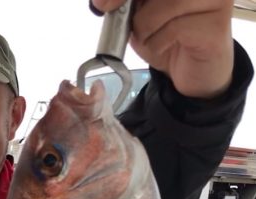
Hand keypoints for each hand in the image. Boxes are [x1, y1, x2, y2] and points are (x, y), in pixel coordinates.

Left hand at [91, 0, 233, 98]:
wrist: (192, 71)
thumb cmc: (167, 37)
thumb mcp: (139, 15)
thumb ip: (126, 1)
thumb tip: (101, 3)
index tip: (102, 4)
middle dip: (127, 2)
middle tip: (110, 13)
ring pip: (164, 5)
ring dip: (144, 28)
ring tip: (150, 39)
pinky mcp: (216, 23)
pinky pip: (174, 29)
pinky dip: (157, 44)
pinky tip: (165, 48)